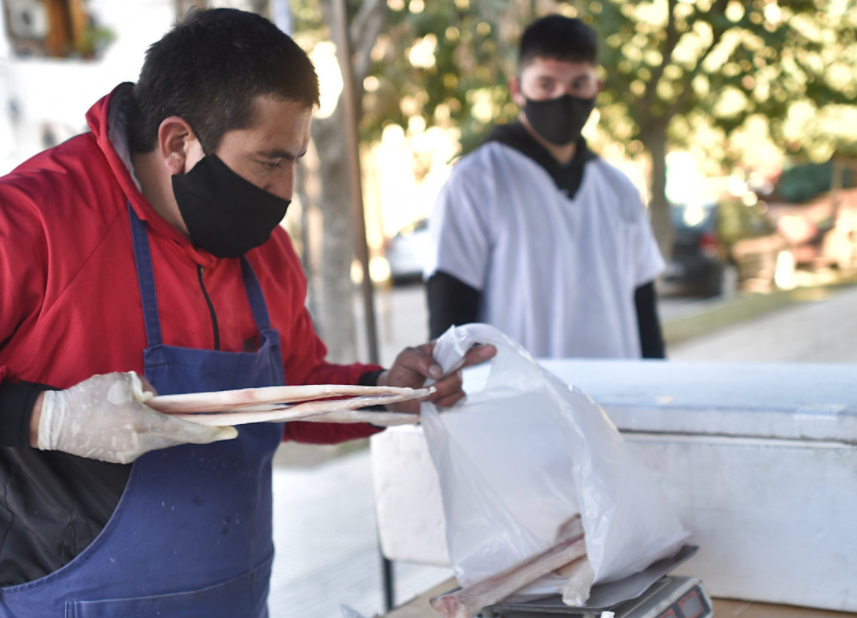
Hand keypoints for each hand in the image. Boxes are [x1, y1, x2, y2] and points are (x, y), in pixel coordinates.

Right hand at [35, 372, 237, 463]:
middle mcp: (138, 442)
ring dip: (173, 431)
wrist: (52, 423)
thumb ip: (147, 389)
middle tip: (221, 426)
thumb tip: (159, 400)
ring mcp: (129, 454)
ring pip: (162, 442)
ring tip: (183, 419)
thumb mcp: (122, 381)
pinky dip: (154, 434)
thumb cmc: (87, 396)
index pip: (183, 429)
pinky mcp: (120, 458)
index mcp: (140, 421)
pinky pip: (146, 445)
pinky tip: (153, 424)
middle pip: (177, 438)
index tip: (231, 432)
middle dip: (198, 432)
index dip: (210, 432)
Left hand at [377, 342, 495, 412]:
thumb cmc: (402, 370)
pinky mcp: (452, 398)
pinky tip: (431, 401)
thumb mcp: (406, 358)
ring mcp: (453, 382)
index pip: (464, 347)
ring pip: (459, 387)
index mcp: (443, 351)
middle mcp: (452, 365)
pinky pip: (456, 401)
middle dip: (448, 380)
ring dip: (440, 392)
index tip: (491, 349)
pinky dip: (442, 402)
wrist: (396, 395)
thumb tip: (438, 370)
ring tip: (423, 394)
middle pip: (464, 370)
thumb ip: (420, 360)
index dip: (478, 349)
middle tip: (431, 386)